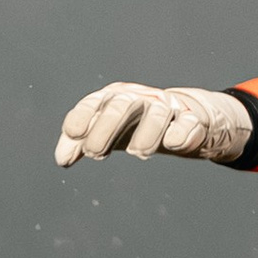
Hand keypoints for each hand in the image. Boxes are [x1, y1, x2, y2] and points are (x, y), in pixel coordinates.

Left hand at [55, 81, 251, 166]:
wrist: (188, 117)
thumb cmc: (139, 124)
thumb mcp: (109, 132)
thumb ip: (82, 143)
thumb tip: (62, 159)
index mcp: (115, 98)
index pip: (95, 103)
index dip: (83, 116)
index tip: (74, 134)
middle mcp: (140, 98)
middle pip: (122, 105)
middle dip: (106, 128)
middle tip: (96, 153)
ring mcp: (168, 108)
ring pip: (156, 113)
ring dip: (146, 132)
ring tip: (138, 153)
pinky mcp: (195, 121)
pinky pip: (190, 124)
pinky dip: (181, 133)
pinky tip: (173, 142)